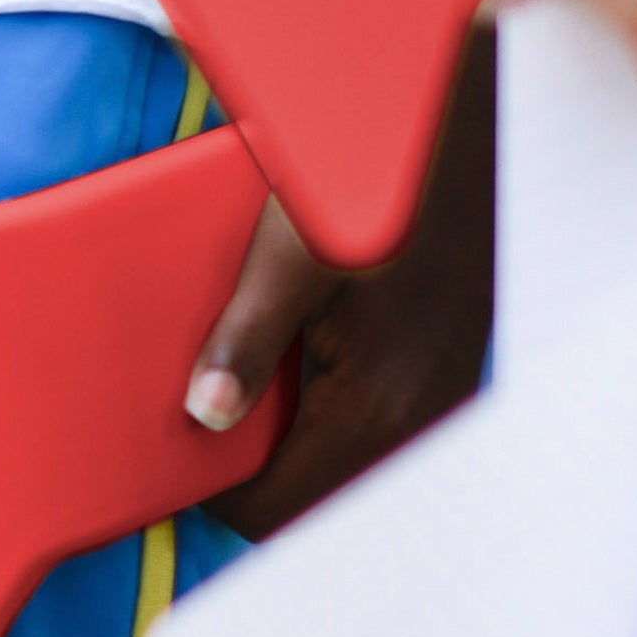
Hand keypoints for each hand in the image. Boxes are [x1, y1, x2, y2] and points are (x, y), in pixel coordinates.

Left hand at [179, 32, 495, 539]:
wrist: (464, 127)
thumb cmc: (374, 182)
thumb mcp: (290, 257)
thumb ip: (246, 343)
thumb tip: (205, 416)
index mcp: (380, 404)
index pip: (276, 509)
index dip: (212, 494)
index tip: (171, 460)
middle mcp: (424, 414)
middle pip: (315, 501)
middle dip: (250, 478)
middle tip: (196, 433)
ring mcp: (445, 394)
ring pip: (349, 467)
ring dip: (292, 449)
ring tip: (239, 400)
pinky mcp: (451, 366)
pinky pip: (380, 427)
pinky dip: (329, 416)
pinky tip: (296, 369)